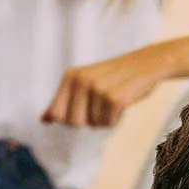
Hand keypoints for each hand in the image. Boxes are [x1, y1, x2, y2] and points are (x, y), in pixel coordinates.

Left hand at [41, 48, 169, 127]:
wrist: (145, 64)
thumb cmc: (113, 76)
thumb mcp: (84, 83)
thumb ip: (62, 101)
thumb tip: (43, 120)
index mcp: (70, 76)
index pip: (57, 114)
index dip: (70, 119)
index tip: (84, 108)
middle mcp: (82, 80)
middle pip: (74, 122)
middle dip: (88, 121)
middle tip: (101, 105)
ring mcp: (98, 88)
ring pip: (94, 124)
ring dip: (105, 119)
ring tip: (113, 100)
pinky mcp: (115, 97)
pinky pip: (109, 123)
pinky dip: (116, 119)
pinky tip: (122, 103)